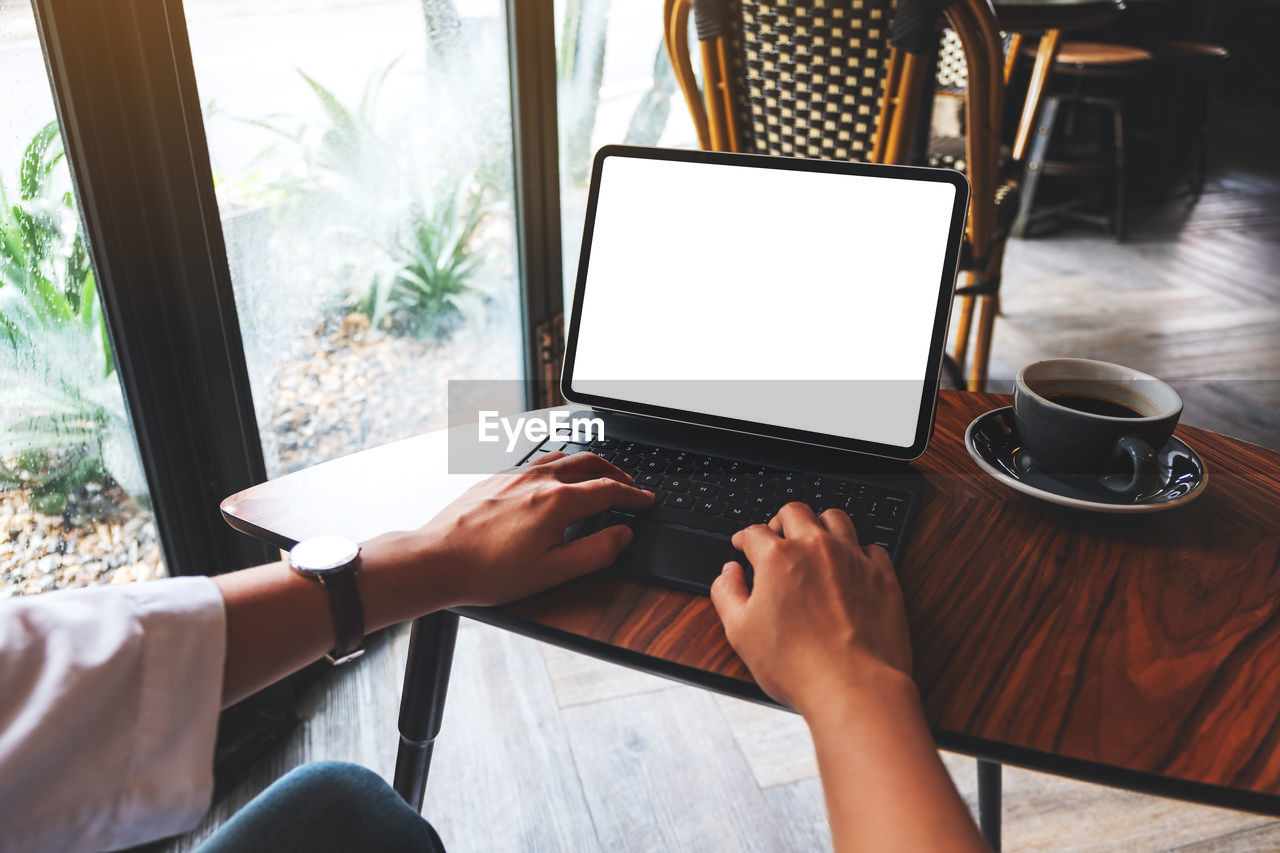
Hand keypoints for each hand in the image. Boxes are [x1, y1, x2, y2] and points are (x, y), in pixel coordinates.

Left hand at [390, 451, 653, 607]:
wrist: (435, 560)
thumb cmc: (489, 572)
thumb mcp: (552, 572)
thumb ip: (595, 552)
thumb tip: (622, 534)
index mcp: (557, 501)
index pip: (608, 490)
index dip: (633, 496)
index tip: (646, 500)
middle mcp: (537, 480)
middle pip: (589, 464)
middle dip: (615, 473)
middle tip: (629, 485)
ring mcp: (513, 475)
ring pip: (562, 458)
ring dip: (588, 464)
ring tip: (598, 475)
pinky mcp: (495, 478)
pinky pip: (537, 461)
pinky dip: (559, 464)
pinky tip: (554, 476)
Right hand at [710, 502, 911, 717]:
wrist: (854, 687)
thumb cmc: (798, 665)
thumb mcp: (740, 632)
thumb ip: (727, 593)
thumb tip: (728, 574)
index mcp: (778, 558)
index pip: (755, 532)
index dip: (744, 538)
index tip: (744, 545)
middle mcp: (817, 548)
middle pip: (795, 511)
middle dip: (781, 521)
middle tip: (777, 536)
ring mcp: (853, 558)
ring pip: (836, 518)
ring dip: (820, 525)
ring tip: (815, 542)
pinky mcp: (882, 575)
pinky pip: (870, 547)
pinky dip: (857, 551)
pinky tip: (850, 566)